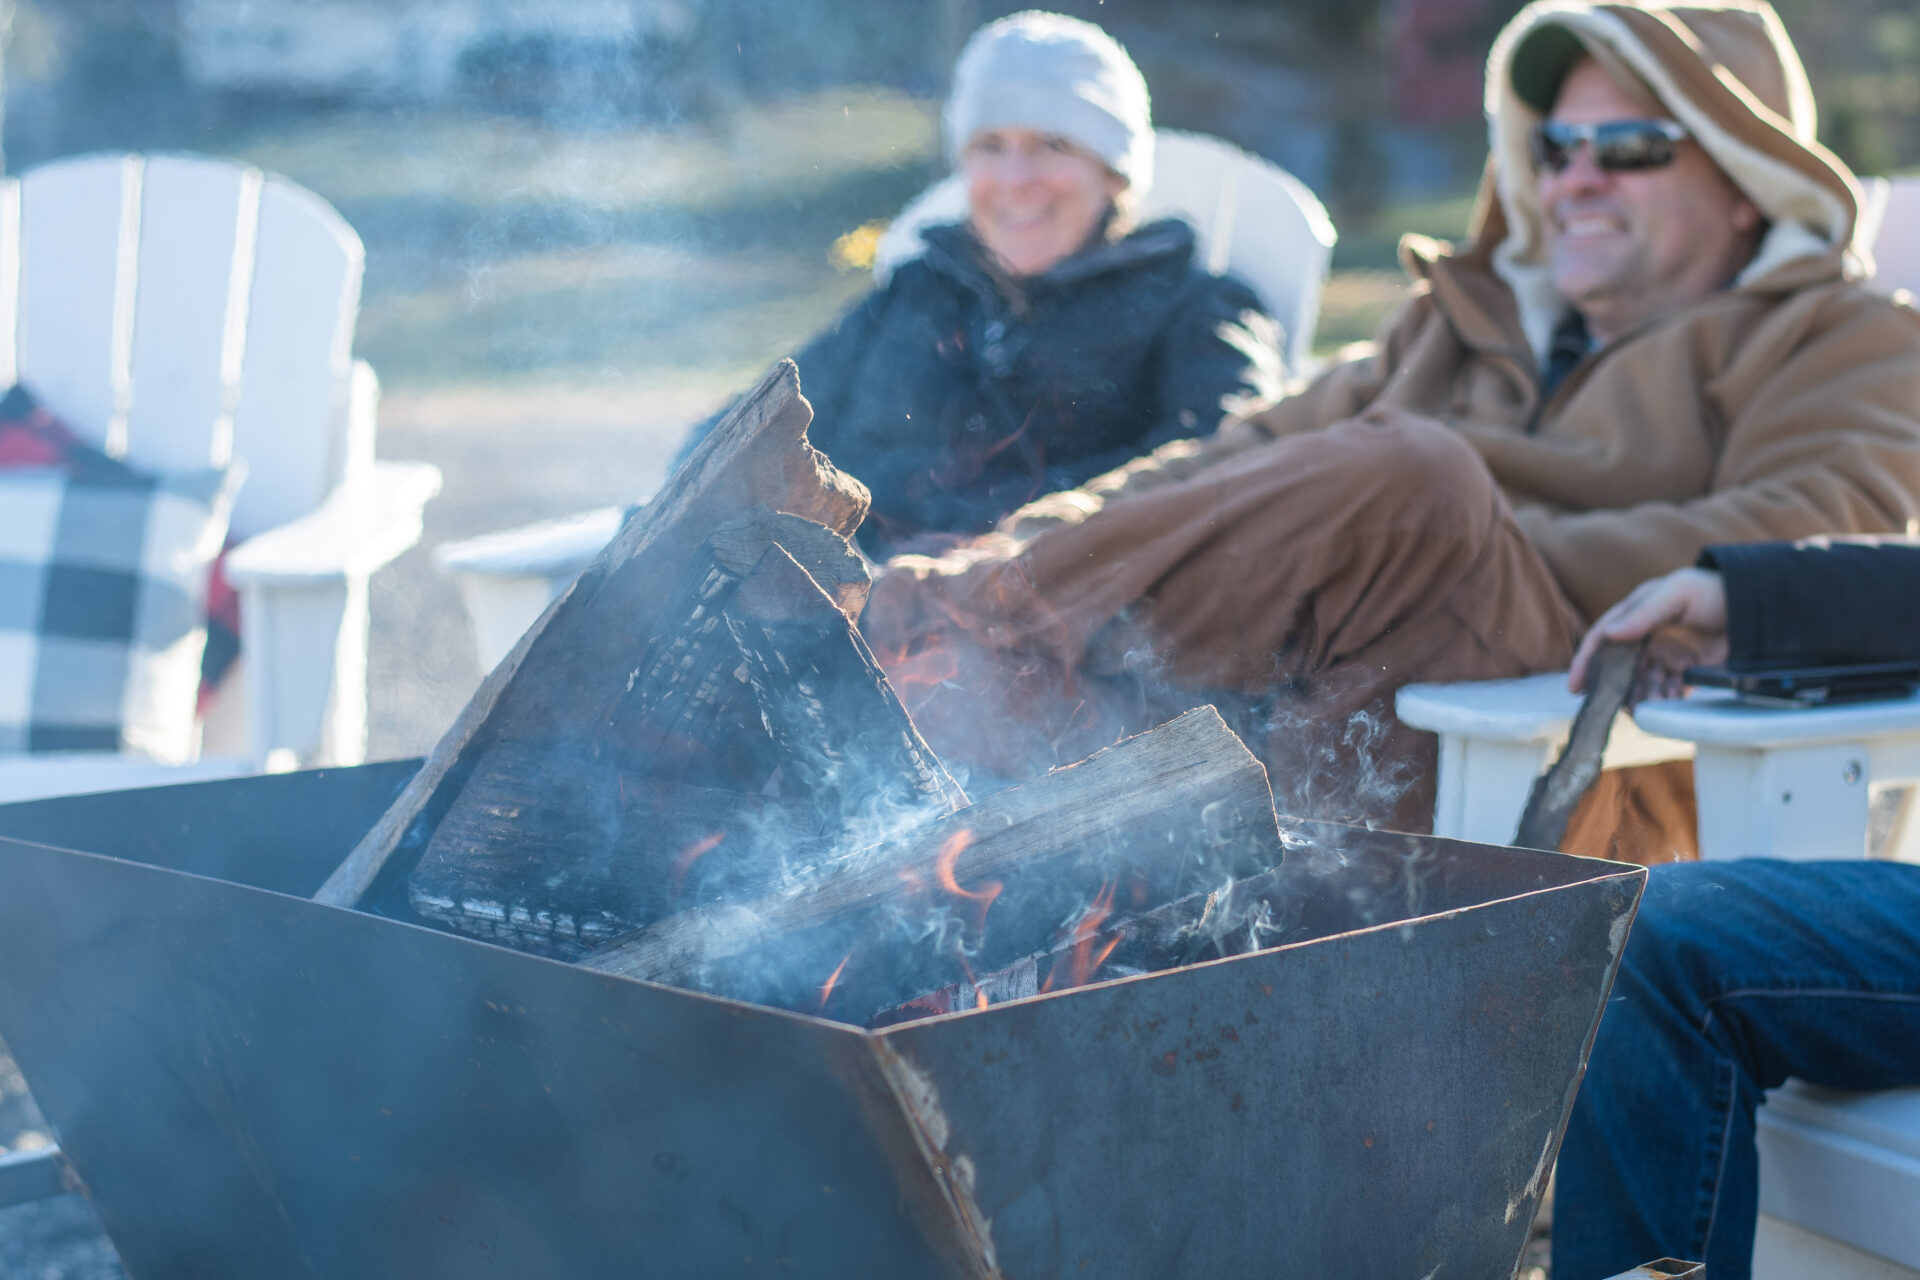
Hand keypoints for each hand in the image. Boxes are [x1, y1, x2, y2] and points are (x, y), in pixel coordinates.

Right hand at [1569, 567, 1729, 701]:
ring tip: (1645, 708)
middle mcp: (1647, 635)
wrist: (1760, 605)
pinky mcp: (1687, 669)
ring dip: (1641, 696)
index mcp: (1637, 613)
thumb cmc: (1714, 590)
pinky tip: (1665, 706)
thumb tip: (1610, 634)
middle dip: (1617, 688)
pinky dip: (1664, 700)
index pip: (1602, 638)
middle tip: (1618, 705)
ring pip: (1643, 682)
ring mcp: (1667, 654)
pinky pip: (1668, 689)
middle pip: (1620, 667)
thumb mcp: (1677, 592)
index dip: (1586, 661)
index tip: (1576, 686)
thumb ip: (1644, 613)